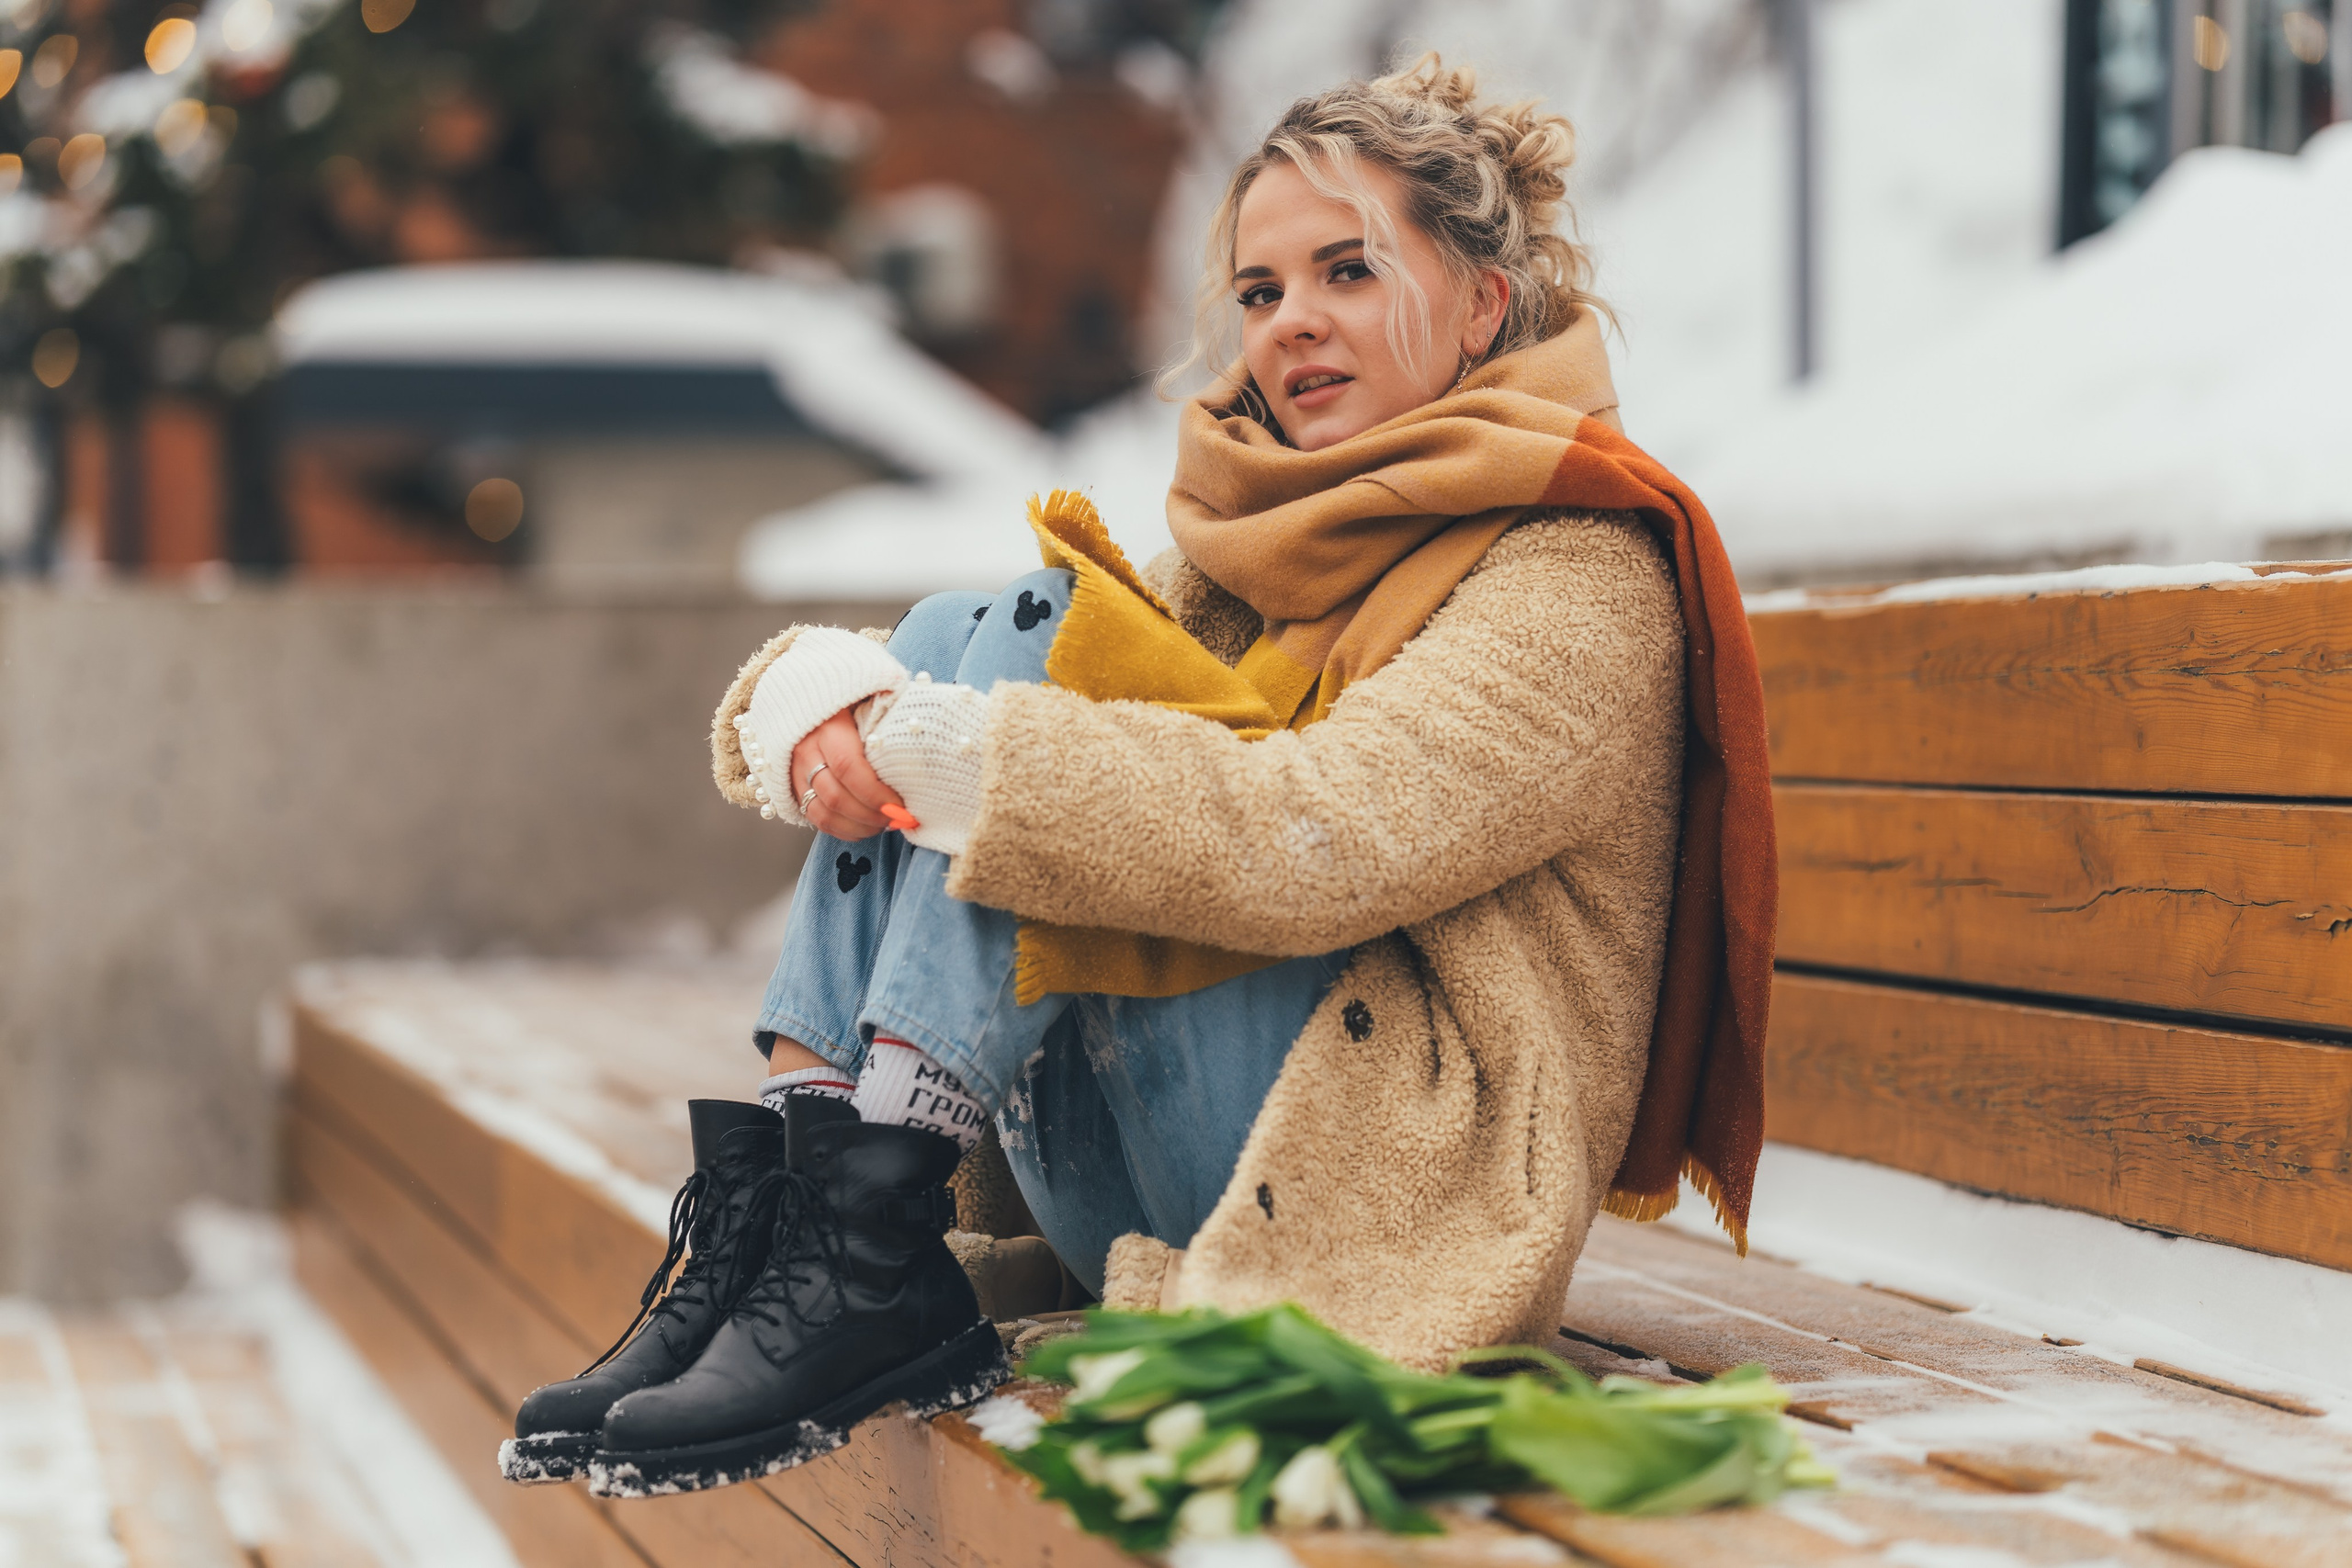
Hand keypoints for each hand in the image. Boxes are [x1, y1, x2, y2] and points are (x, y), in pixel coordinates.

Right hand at [792, 705, 907, 840]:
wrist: (808, 697)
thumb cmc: (850, 700)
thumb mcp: (870, 697)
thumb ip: (890, 713)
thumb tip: (918, 733)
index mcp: (828, 727)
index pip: (849, 768)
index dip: (876, 794)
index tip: (901, 805)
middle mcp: (807, 750)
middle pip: (837, 797)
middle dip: (871, 815)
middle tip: (897, 819)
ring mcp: (796, 771)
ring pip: (824, 813)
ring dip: (858, 827)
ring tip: (884, 825)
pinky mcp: (793, 786)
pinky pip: (815, 818)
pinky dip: (842, 830)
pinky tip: (864, 829)